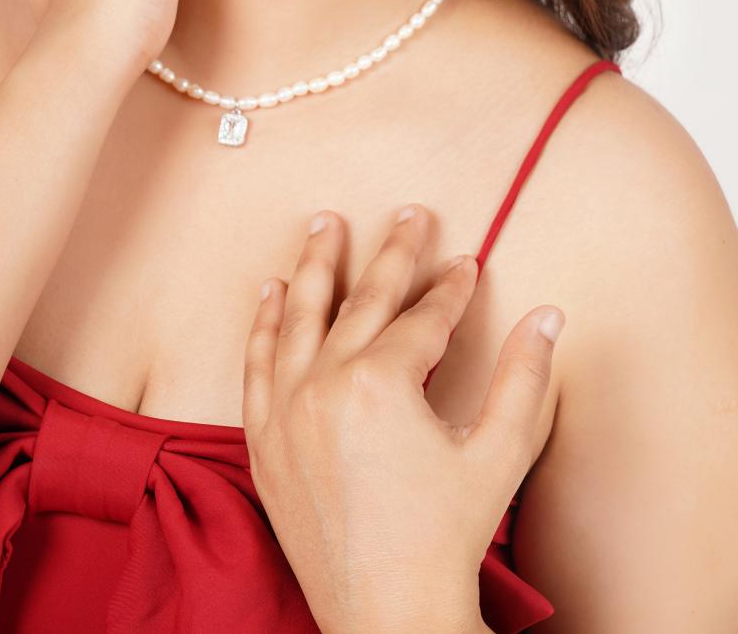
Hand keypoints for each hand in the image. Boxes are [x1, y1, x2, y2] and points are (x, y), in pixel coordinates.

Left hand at [241, 204, 563, 633]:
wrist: (386, 615)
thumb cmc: (447, 538)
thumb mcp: (499, 456)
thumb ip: (524, 379)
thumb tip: (549, 316)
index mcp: (382, 383)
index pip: (423, 317)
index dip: (451, 288)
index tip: (467, 262)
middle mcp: (325, 384)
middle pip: (363, 301)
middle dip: (392, 254)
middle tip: (408, 213)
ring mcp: (286, 410)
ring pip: (300, 318)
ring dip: (315, 266)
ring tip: (324, 223)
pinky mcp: (263, 439)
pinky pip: (257, 363)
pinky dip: (264, 323)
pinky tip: (272, 291)